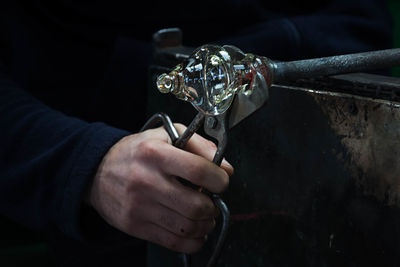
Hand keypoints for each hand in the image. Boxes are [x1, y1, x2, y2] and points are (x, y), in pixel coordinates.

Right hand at [86, 124, 232, 253]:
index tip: (222, 181)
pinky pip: (174, 242)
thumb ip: (199, 145)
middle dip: (213, 207)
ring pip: (188, 227)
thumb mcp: (167, 135)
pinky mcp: (135, 226)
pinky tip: (195, 231)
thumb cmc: (137, 152)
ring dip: (206, 224)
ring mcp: (139, 206)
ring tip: (204, 215)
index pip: (198, 171)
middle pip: (196, 205)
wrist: (97, 172)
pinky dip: (193, 241)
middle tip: (211, 201)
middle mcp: (145, 180)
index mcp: (155, 153)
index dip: (219, 180)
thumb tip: (226, 168)